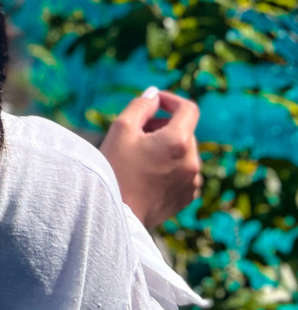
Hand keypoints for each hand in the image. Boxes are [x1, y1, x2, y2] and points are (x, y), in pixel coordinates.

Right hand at [99, 87, 201, 230]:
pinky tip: (147, 172)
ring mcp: (192, 181)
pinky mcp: (188, 196)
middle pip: (184, 130)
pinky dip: (170, 164)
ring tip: (140, 154)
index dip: (171, 100)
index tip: (153, 103)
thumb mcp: (122, 128)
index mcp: (179, 142)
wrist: (119, 214)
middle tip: (137, 132)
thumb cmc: (116, 168)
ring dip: (167, 145)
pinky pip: (184, 170)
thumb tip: (154, 94)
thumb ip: (141, 105)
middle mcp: (192, 162)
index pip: (188, 109)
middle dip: (163, 125)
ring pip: (184, 151)